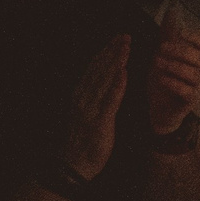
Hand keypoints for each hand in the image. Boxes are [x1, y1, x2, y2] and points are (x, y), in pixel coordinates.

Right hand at [65, 35, 131, 180]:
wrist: (73, 166)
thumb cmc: (84, 139)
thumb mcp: (88, 113)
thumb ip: (95, 96)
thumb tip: (107, 79)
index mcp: (81, 95)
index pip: (94, 68)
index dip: (106, 51)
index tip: (118, 37)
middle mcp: (83, 98)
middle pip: (98, 70)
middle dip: (112, 51)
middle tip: (126, 34)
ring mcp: (89, 109)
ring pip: (103, 81)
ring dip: (115, 62)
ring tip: (126, 47)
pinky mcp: (98, 122)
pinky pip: (109, 101)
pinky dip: (116, 86)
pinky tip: (124, 74)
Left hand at [145, 19, 199, 138]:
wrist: (158, 109)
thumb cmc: (164, 80)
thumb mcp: (162, 55)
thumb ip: (168, 35)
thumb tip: (171, 11)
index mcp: (197, 58)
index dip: (194, 37)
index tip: (179, 33)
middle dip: (180, 51)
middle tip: (160, 48)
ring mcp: (199, 87)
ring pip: (194, 74)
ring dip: (175, 66)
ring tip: (157, 63)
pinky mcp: (191, 101)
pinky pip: (188, 91)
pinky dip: (174, 84)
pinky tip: (161, 79)